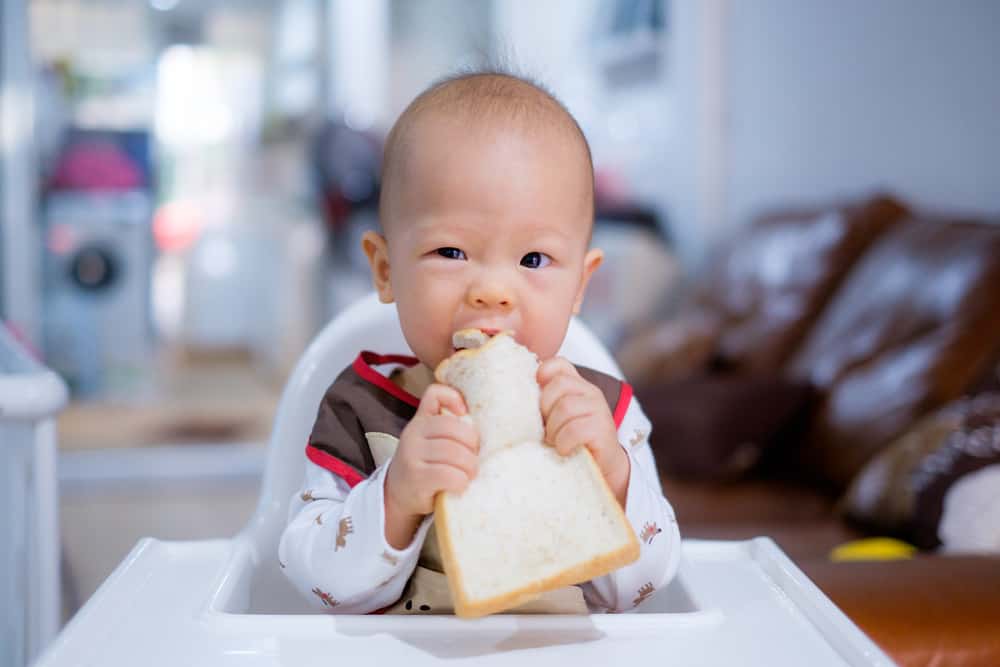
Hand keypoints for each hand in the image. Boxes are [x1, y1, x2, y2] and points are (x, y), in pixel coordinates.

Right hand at [384, 383, 478, 547]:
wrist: (398, 495)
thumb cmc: (424, 466)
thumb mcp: (429, 441)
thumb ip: (446, 426)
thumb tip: (475, 419)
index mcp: (420, 421)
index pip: (435, 395)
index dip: (453, 398)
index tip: (465, 415)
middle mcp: (413, 434)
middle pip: (455, 428)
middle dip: (473, 445)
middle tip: (475, 458)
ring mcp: (412, 455)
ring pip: (455, 453)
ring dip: (470, 467)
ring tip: (470, 474)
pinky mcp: (417, 478)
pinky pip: (449, 475)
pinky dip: (461, 481)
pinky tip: (460, 485)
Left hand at [538, 357, 629, 505]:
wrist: (603, 469)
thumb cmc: (572, 443)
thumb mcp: (555, 419)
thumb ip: (541, 404)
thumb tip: (508, 398)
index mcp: (576, 386)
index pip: (558, 364)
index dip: (543, 374)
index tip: (537, 399)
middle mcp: (590, 393)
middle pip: (558, 385)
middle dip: (546, 410)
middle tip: (546, 429)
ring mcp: (599, 410)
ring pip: (565, 407)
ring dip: (554, 429)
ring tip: (554, 442)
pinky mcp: (603, 430)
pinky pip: (574, 430)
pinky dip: (563, 443)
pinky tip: (563, 450)